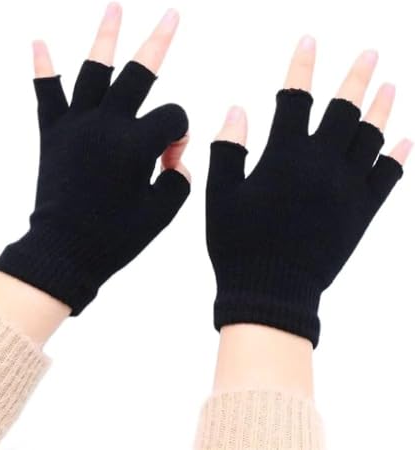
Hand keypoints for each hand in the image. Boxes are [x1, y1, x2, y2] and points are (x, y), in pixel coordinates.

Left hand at [0, 3, 189, 314]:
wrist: (64, 252)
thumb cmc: (115, 238)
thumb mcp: (162, 212)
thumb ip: (179, 180)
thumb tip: (172, 161)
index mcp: (137, 145)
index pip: (174, 117)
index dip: (180, 135)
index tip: (168, 161)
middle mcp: (107, 126)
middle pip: (139, 73)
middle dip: (159, 42)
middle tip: (171, 15)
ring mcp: (77, 126)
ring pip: (93, 71)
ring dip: (106, 37)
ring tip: (116, 7)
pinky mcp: (53, 135)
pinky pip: (47, 96)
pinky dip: (43, 69)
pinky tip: (38, 43)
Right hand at [207, 36, 410, 346]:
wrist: (271, 290)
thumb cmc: (239, 244)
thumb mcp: (220, 195)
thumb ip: (228, 149)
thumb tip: (238, 110)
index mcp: (284, 157)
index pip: (295, 98)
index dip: (301, 66)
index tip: (309, 41)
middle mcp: (320, 165)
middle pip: (344, 109)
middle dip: (357, 78)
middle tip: (371, 55)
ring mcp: (346, 188)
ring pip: (370, 138)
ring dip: (382, 109)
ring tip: (391, 86)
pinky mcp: (361, 213)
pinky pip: (386, 178)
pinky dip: (396, 157)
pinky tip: (403, 141)